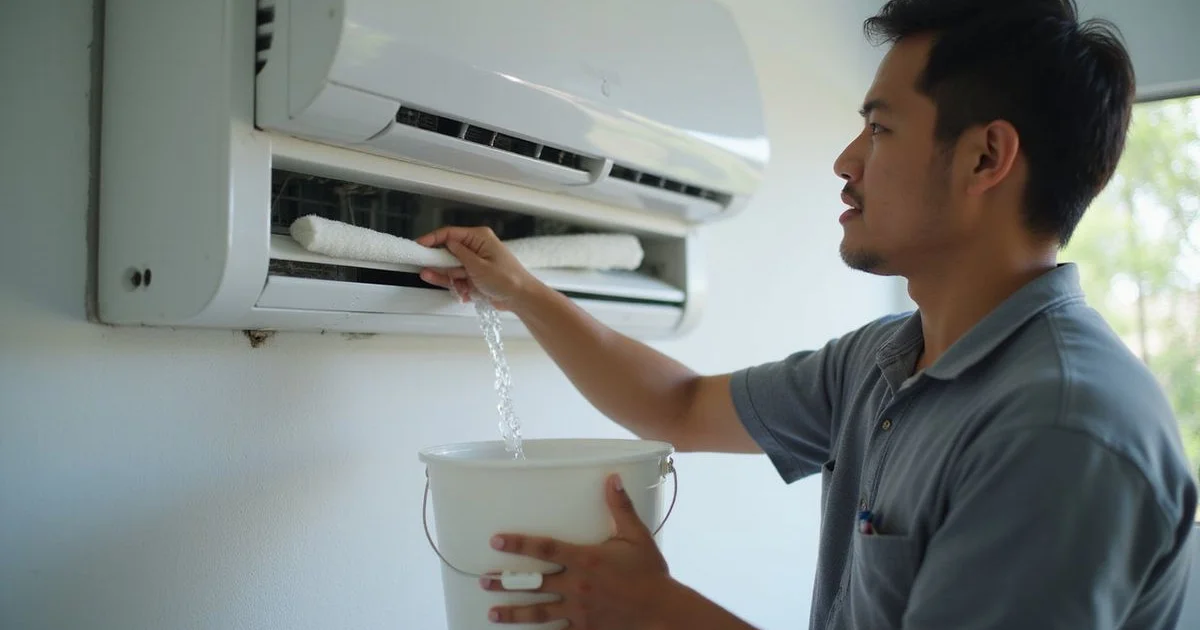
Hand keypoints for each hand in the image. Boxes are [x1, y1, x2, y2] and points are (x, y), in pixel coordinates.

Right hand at [415, 226, 540, 309]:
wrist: (521, 298)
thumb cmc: (506, 279)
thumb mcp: (478, 266)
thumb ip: (459, 254)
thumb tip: (446, 244)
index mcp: (479, 238)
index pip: (449, 234)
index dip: (432, 239)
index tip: (418, 246)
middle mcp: (476, 248)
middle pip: (448, 252)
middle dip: (439, 263)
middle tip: (426, 269)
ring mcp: (475, 263)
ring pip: (452, 268)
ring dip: (448, 278)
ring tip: (440, 281)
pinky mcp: (475, 276)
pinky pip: (459, 279)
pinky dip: (458, 287)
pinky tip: (465, 294)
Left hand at [482, 474, 673, 628]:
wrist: (662, 611)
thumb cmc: (650, 573)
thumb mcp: (636, 537)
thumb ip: (621, 508)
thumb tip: (611, 478)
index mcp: (586, 560)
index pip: (545, 549)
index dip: (518, 544)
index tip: (496, 541)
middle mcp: (577, 585)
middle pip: (533, 583)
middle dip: (506, 581)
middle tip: (484, 579)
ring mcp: (579, 610)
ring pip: (539, 612)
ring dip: (514, 612)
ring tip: (492, 612)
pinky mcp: (585, 629)